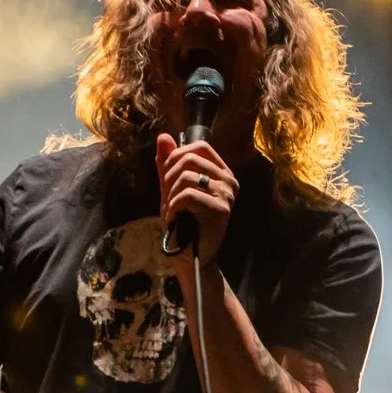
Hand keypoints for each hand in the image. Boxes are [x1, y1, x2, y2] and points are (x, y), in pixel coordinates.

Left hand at [157, 134, 236, 259]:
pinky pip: (188, 195)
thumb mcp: (171, 189)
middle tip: (168, 198)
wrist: (190, 256)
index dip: (177, 156)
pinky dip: (174, 206)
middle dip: (169, 177)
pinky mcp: (221, 208)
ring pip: (187, 176)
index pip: (200, 147)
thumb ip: (168, 164)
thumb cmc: (183, 223)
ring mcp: (227, 194)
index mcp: (220, 172)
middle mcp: (228, 180)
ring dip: (170, 195)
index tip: (167, 177)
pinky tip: (174, 218)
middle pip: (190, 158)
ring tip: (172, 210)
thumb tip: (163, 136)